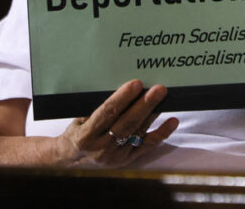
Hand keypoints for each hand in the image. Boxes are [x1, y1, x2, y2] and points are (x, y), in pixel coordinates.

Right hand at [55, 79, 177, 166]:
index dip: (122, 98)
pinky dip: (162, 133)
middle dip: (144, 105)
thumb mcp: (79, 120)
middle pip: (127, 123)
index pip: (106, 114)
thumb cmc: (77, 133)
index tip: (136, 84)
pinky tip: (172, 120)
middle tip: (158, 89)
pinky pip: (148, 145)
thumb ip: (98, 108)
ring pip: (138, 132)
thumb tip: (121, 87)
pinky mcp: (128, 159)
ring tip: (164, 98)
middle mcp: (101, 148)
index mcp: (85, 136)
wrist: (71, 160)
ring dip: (153, 114)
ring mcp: (116, 156)